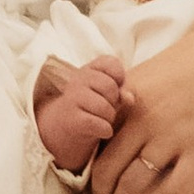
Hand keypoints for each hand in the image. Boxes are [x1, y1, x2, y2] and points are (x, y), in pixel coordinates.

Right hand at [33, 53, 124, 170]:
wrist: (63, 129)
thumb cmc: (92, 108)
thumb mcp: (108, 96)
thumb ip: (121, 92)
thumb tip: (129, 98)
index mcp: (89, 70)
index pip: (111, 63)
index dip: (119, 77)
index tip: (115, 89)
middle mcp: (77, 80)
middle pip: (110, 87)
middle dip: (114, 101)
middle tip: (107, 108)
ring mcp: (72, 98)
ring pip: (105, 107)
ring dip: (110, 118)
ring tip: (102, 120)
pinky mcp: (71, 119)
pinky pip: (98, 124)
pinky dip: (105, 130)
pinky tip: (102, 131)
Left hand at [90, 12, 193, 193]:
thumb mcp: (154, 68)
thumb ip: (130, 92)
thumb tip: (113, 111)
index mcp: (128, 97)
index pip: (94, 138)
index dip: (88, 162)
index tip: (89, 175)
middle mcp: (144, 121)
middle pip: (108, 169)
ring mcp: (172, 140)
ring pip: (133, 186)